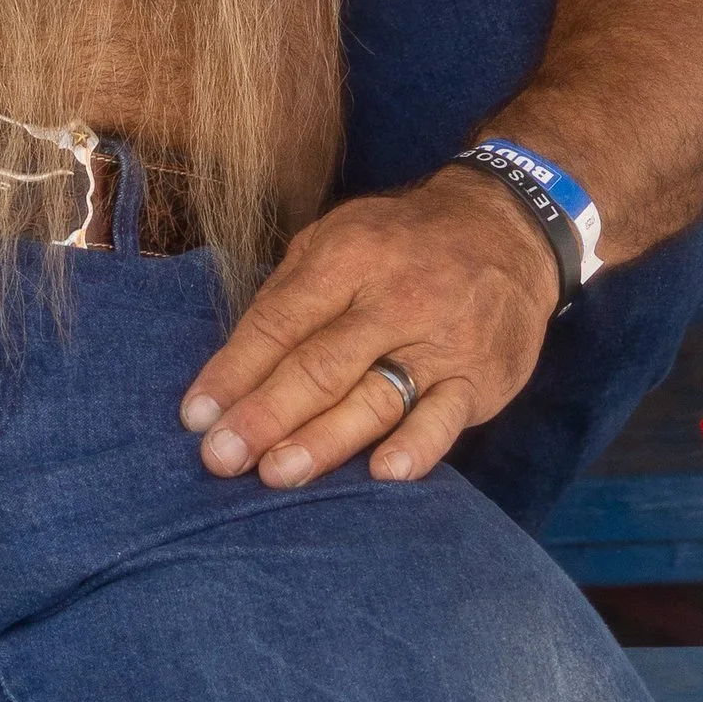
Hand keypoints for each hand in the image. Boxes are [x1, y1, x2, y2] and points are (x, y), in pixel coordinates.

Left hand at [178, 168, 558, 488]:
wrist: (507, 227)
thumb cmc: (401, 242)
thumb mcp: (338, 239)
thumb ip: (288, 294)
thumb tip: (235, 364)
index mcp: (347, 258)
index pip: (280, 321)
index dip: (234, 370)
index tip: (196, 416)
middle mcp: (393, 299)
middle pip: (320, 364)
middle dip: (266, 414)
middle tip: (220, 458)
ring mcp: (440, 341)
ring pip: (376, 397)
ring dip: (323, 439)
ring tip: (276, 473)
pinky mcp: (480, 378)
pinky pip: (445, 418)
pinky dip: (416, 447)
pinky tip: (382, 472)